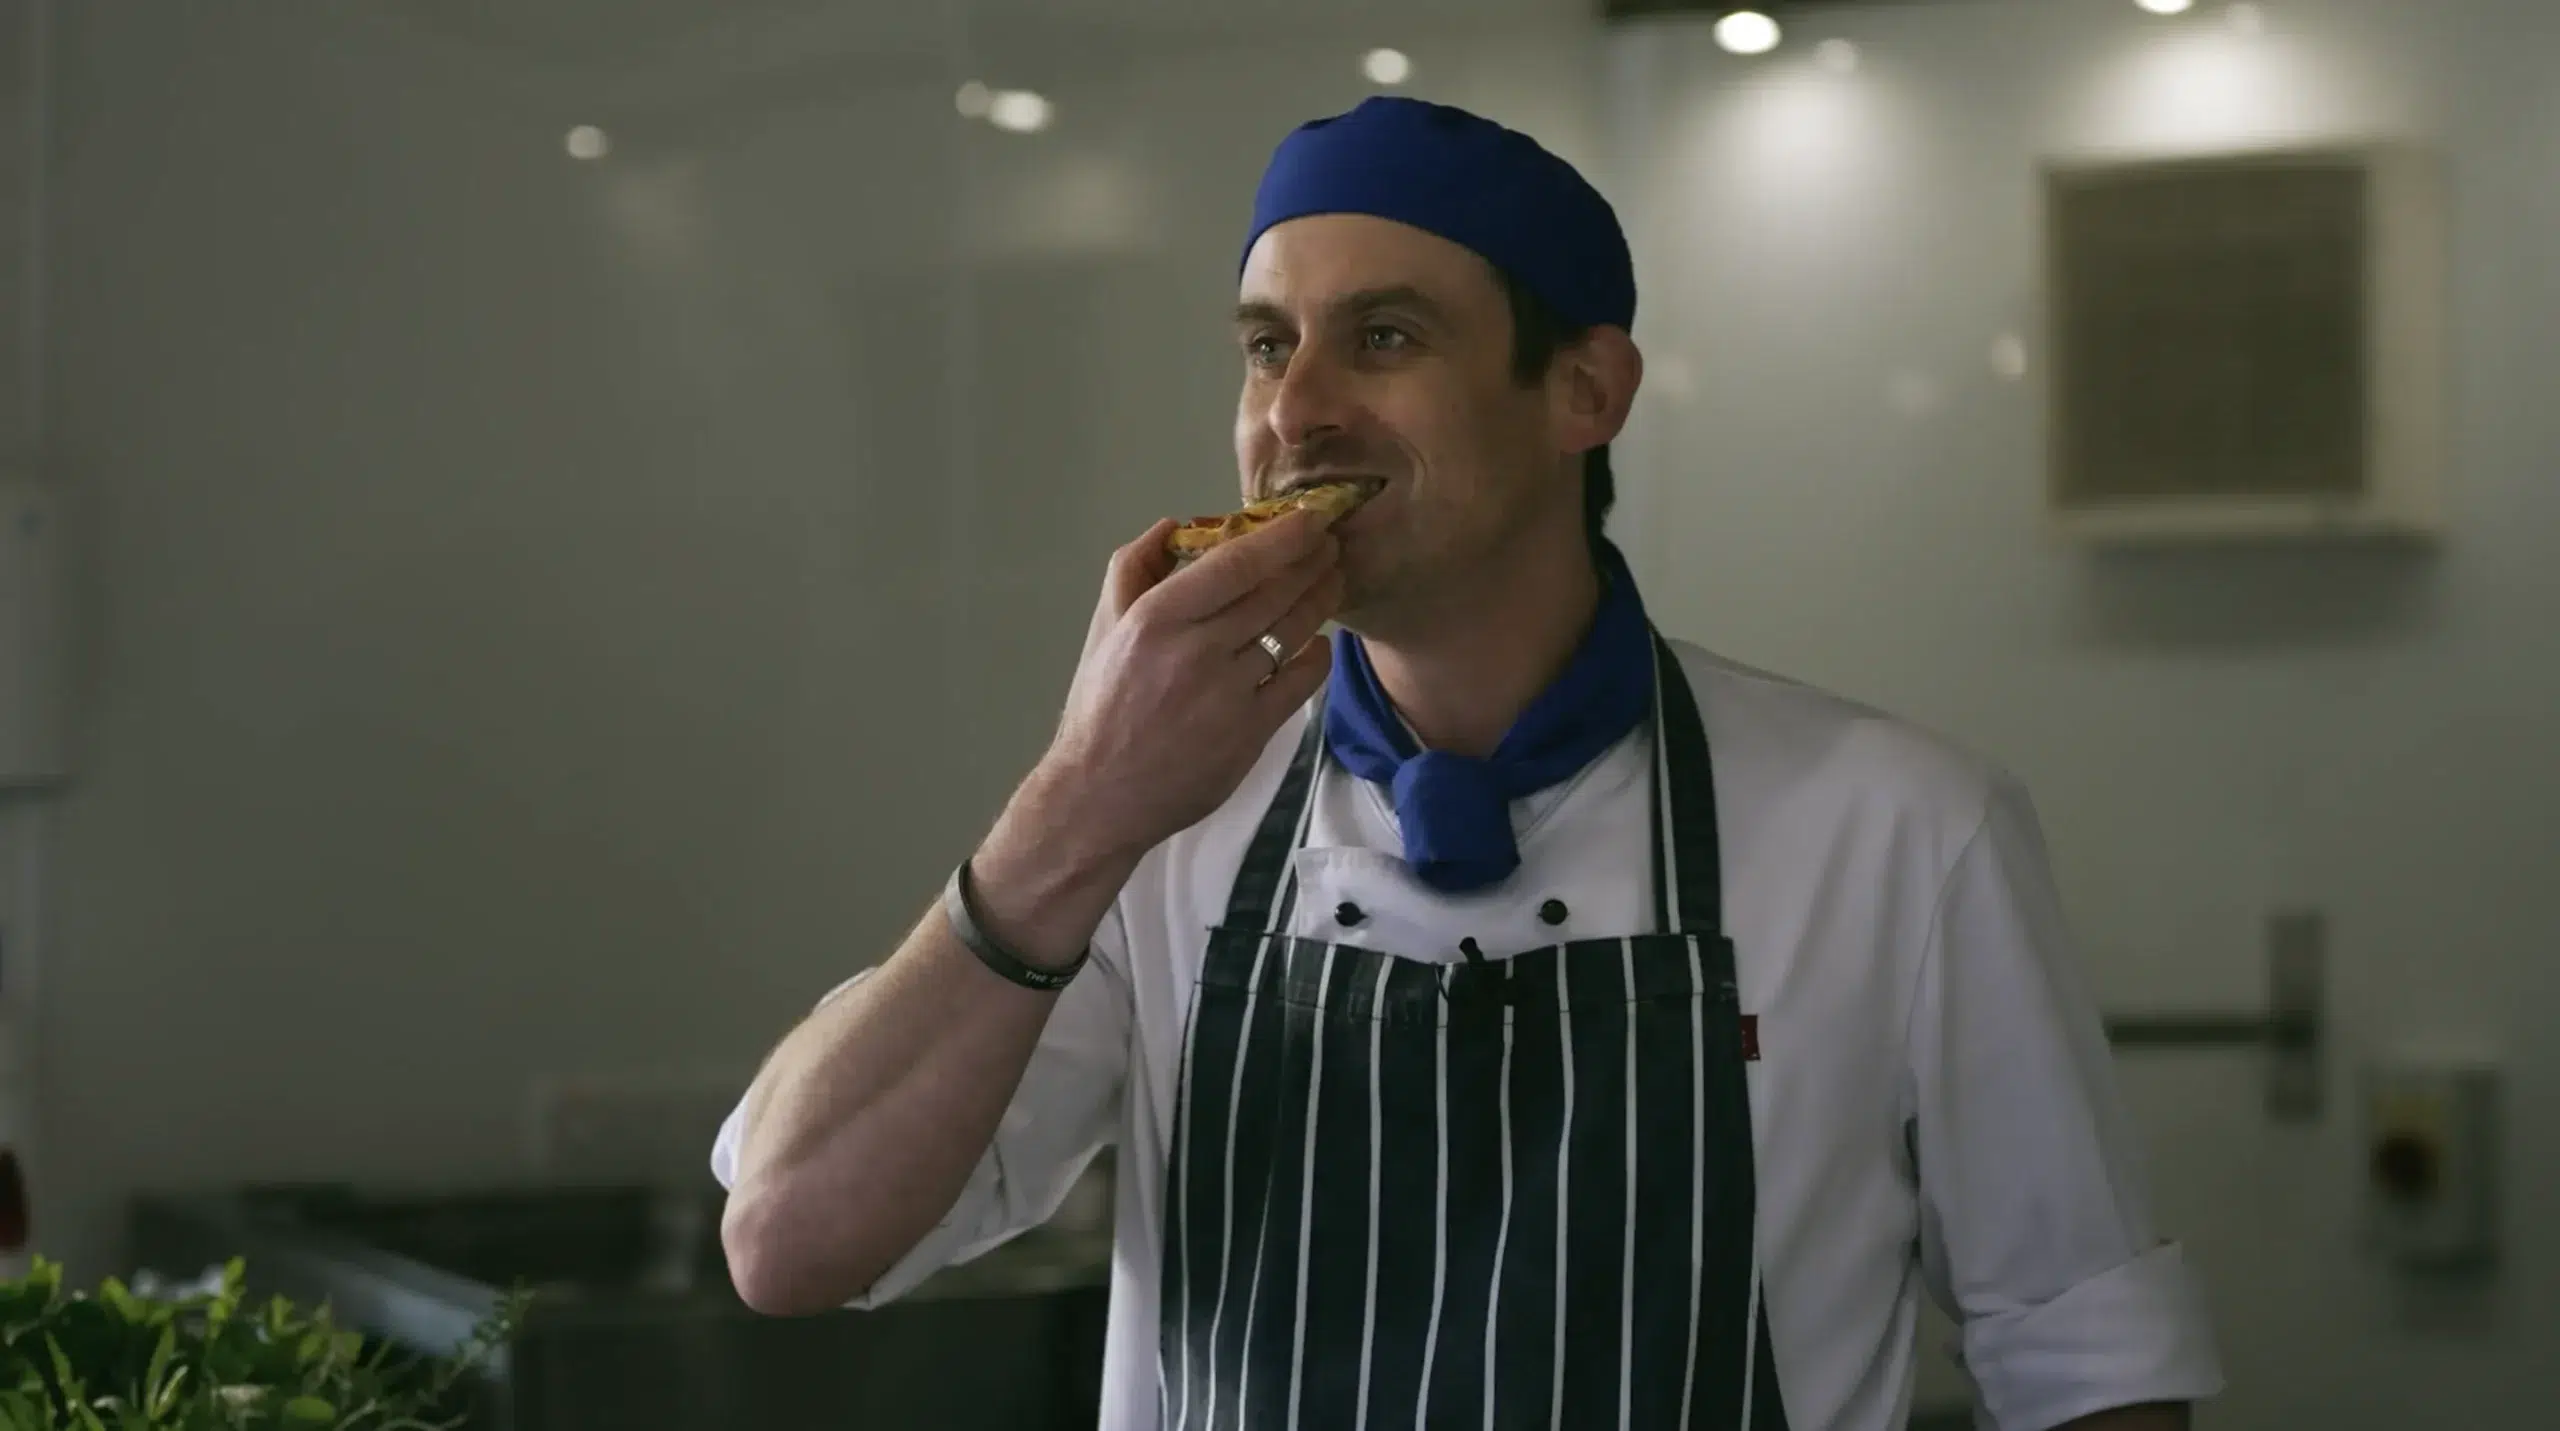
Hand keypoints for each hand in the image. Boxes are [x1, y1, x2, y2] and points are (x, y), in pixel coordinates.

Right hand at [1034, 510, 1342, 863]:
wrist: (1101, 794)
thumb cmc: (1103, 705)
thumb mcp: (1103, 628)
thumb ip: (1135, 568)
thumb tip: (1176, 525)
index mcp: (1156, 618)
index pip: (1235, 564)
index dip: (1282, 537)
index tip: (1310, 520)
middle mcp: (1197, 651)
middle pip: (1273, 593)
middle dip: (1311, 562)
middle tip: (1330, 545)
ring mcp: (1229, 693)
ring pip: (1292, 631)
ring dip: (1320, 599)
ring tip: (1333, 580)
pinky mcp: (1251, 732)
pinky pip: (1300, 681)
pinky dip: (1317, 655)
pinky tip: (1319, 641)